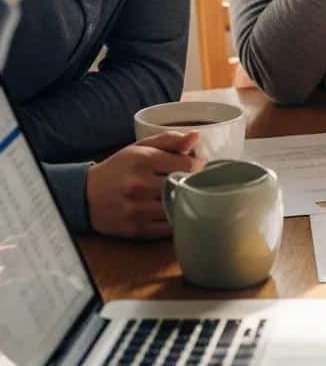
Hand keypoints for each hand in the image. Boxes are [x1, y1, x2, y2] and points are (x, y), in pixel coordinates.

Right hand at [85, 132, 202, 238]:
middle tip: (199, 183)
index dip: (200, 167)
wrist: (85, 196)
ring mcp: (137, 209)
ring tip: (189, 197)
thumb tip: (196, 136)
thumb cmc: (120, 168)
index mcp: (143, 160)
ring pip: (178, 208)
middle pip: (184, 187)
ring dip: (187, 203)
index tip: (200, 168)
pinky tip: (176, 212)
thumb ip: (170, 140)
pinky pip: (168, 228)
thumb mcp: (141, 147)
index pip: (188, 165)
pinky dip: (177, 221)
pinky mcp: (135, 229)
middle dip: (196, 185)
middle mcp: (139, 185)